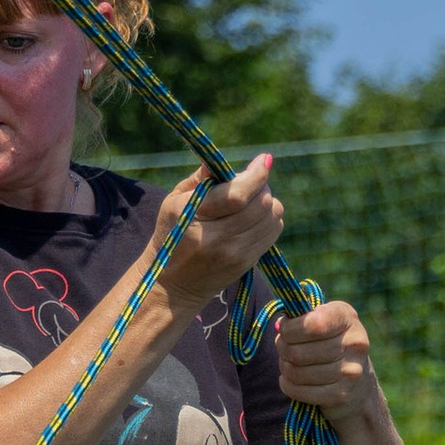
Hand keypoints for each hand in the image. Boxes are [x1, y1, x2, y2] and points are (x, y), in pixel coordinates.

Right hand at [153, 153, 282, 303]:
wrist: (172, 284)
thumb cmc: (171, 235)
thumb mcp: (173, 202)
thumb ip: (199, 180)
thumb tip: (219, 161)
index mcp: (195, 217)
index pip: (238, 194)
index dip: (257, 174)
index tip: (264, 159)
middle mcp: (219, 238)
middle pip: (261, 203)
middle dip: (261, 186)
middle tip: (249, 182)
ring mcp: (236, 253)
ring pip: (272, 216)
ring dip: (267, 201)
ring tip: (250, 200)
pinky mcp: (247, 262)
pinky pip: (273, 231)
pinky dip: (269, 218)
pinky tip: (253, 217)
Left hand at [274, 297, 381, 422]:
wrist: (359, 382)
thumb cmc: (330, 342)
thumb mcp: (323, 319)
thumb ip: (302, 317)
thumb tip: (280, 326)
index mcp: (346, 317)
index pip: (313, 325)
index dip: (290, 329)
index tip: (285, 329)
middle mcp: (354, 344)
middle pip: (298, 351)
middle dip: (283, 350)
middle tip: (284, 349)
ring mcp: (350, 372)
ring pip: (297, 372)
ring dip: (285, 368)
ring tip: (289, 364)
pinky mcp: (341, 395)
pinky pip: (300, 391)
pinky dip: (288, 386)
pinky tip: (290, 381)